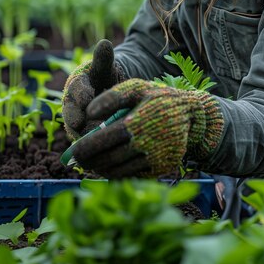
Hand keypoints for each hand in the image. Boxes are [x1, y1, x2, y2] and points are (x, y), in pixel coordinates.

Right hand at [62, 39, 123, 139]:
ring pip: (79, 133)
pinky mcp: (84, 139)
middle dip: (78, 121)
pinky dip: (94, 147)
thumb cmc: (107, 77)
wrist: (110, 93)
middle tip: (87, 125)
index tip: (87, 99)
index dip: (81, 96)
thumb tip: (105, 42)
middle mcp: (72, 108)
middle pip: (72, 116)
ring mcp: (77, 125)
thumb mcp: (106, 68)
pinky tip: (105, 149)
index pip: (75, 92)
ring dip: (88, 135)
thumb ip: (103, 58)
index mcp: (76, 89)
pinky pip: (86, 145)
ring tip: (99, 137)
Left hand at [71, 79, 223, 178]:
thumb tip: (88, 112)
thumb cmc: (158, 98)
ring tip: (92, 165)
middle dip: (90, 162)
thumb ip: (112, 96)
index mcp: (139, 121)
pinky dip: (119, 175)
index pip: (104, 140)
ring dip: (102, 171)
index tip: (71, 153)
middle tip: (78, 162)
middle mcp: (148, 143)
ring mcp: (156, 159)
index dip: (84, 148)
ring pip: (120, 171)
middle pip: (110, 159)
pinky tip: (111, 168)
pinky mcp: (161, 169)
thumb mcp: (138, 87)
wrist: (192, 115)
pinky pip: (134, 176)